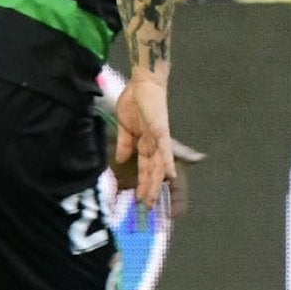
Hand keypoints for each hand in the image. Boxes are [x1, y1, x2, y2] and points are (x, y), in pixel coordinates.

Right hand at [113, 77, 177, 215]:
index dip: (142, 183)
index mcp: (144, 143)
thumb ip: (124, 142)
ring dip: (156, 182)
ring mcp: (158, 138)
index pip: (144, 168)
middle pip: (153, 171)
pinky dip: (167, 162)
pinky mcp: (161, 130)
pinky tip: (170, 176)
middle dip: (150, 189)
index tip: (139, 199)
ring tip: (153, 198)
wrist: (142, 82)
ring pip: (159, 165)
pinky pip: (165, 149)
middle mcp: (154, 144)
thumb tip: (120, 158)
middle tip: (147, 207)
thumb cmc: (134, 100)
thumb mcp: (124, 126)